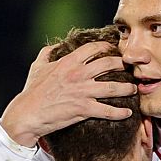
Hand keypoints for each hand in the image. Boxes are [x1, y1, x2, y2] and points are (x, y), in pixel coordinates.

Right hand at [0, 41, 134, 146]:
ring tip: (134, 89)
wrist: (27, 114)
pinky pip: (107, 110)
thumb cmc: (31, 92)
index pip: (93, 48)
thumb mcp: (37, 67)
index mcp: (68, 62)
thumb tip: (53, 46)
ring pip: (113, 87)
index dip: (107, 47)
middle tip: (130, 68)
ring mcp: (82, 92)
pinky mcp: (83, 109)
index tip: (114, 51)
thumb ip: (46, 53)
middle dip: (123, 65)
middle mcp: (78, 74)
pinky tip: (127, 113)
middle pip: (109, 64)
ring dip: (127, 88)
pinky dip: (120, 112)